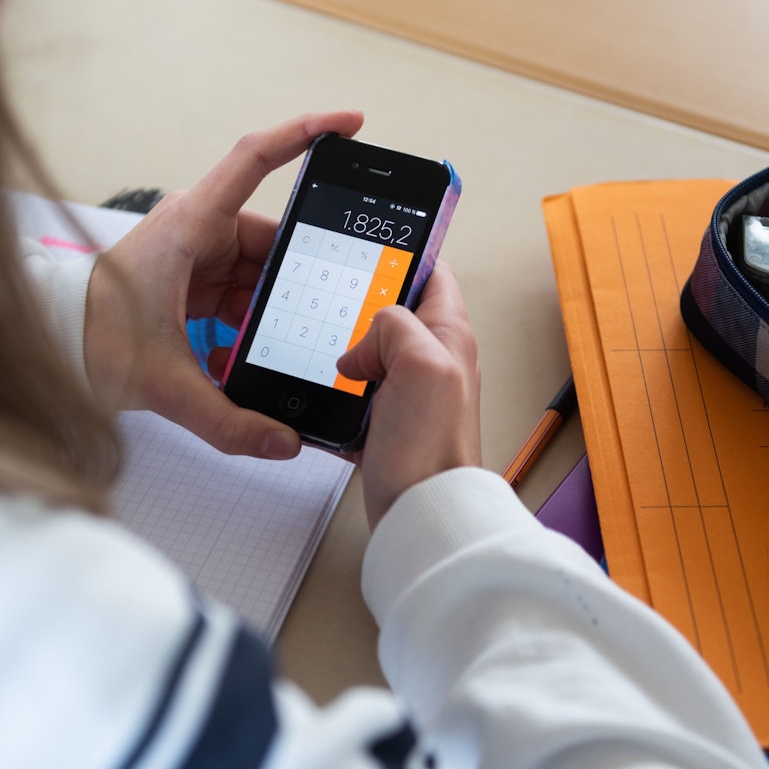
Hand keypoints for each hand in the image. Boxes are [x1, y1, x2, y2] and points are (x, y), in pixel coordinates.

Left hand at [85, 111, 364, 458]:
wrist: (49, 348)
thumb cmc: (90, 341)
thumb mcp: (164, 386)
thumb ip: (227, 421)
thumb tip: (282, 442)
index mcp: (189, 225)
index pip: (254, 160)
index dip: (305, 134)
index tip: (351, 124)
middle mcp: (195, 228)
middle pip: (273, 237)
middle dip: (303, 273)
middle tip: (336, 303)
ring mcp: (195, 252)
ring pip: (262, 267)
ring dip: (278, 302)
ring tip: (294, 339)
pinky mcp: (194, 278)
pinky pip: (244, 288)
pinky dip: (257, 315)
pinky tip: (263, 346)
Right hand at [336, 263, 481, 527]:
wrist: (419, 515)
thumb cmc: (432, 450)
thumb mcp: (422, 363)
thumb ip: (396, 326)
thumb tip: (364, 340)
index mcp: (448, 335)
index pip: (432, 273)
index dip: (402, 258)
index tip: (367, 252)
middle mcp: (431, 360)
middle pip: (389, 312)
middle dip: (357, 309)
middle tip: (333, 309)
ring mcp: (406, 393)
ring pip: (365, 353)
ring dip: (340, 353)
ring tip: (320, 353)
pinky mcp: (382, 423)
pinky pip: (350, 394)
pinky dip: (332, 394)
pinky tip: (320, 397)